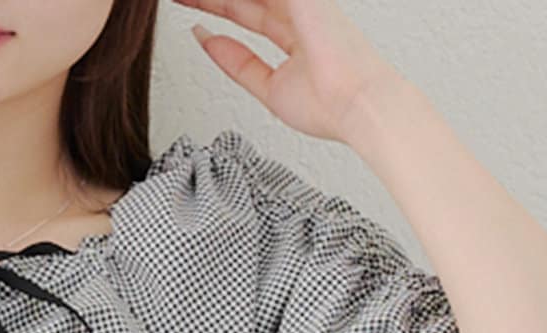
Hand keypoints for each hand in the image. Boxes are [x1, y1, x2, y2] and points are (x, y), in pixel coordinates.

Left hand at [173, 0, 402, 144]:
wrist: (357, 105)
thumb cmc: (328, 107)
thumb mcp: (269, 88)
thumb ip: (239, 64)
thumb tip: (207, 41)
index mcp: (294, 33)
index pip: (246, 14)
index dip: (216, 9)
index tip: (189, 12)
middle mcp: (298, 11)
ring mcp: (302, 1)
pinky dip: (231, 0)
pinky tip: (207, 0)